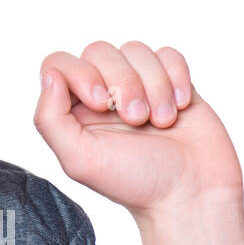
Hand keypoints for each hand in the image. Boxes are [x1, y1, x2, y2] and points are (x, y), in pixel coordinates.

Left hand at [33, 41, 243, 220]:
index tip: (101, 104)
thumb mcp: (79, 159)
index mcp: (74, 109)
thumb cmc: (136, 182)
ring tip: (161, 121)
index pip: (60, 64)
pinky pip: (168, 54)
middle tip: (136, 120)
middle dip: (122, 83)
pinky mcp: (173, 83)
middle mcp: (103, 93)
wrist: (193, 194)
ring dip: (153, 84)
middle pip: (98, 50)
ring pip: (135, 50)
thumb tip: (50, 74)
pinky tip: (180, 107)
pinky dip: (176, 76)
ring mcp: (139, 86)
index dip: (80, 74)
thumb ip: (50, 118)